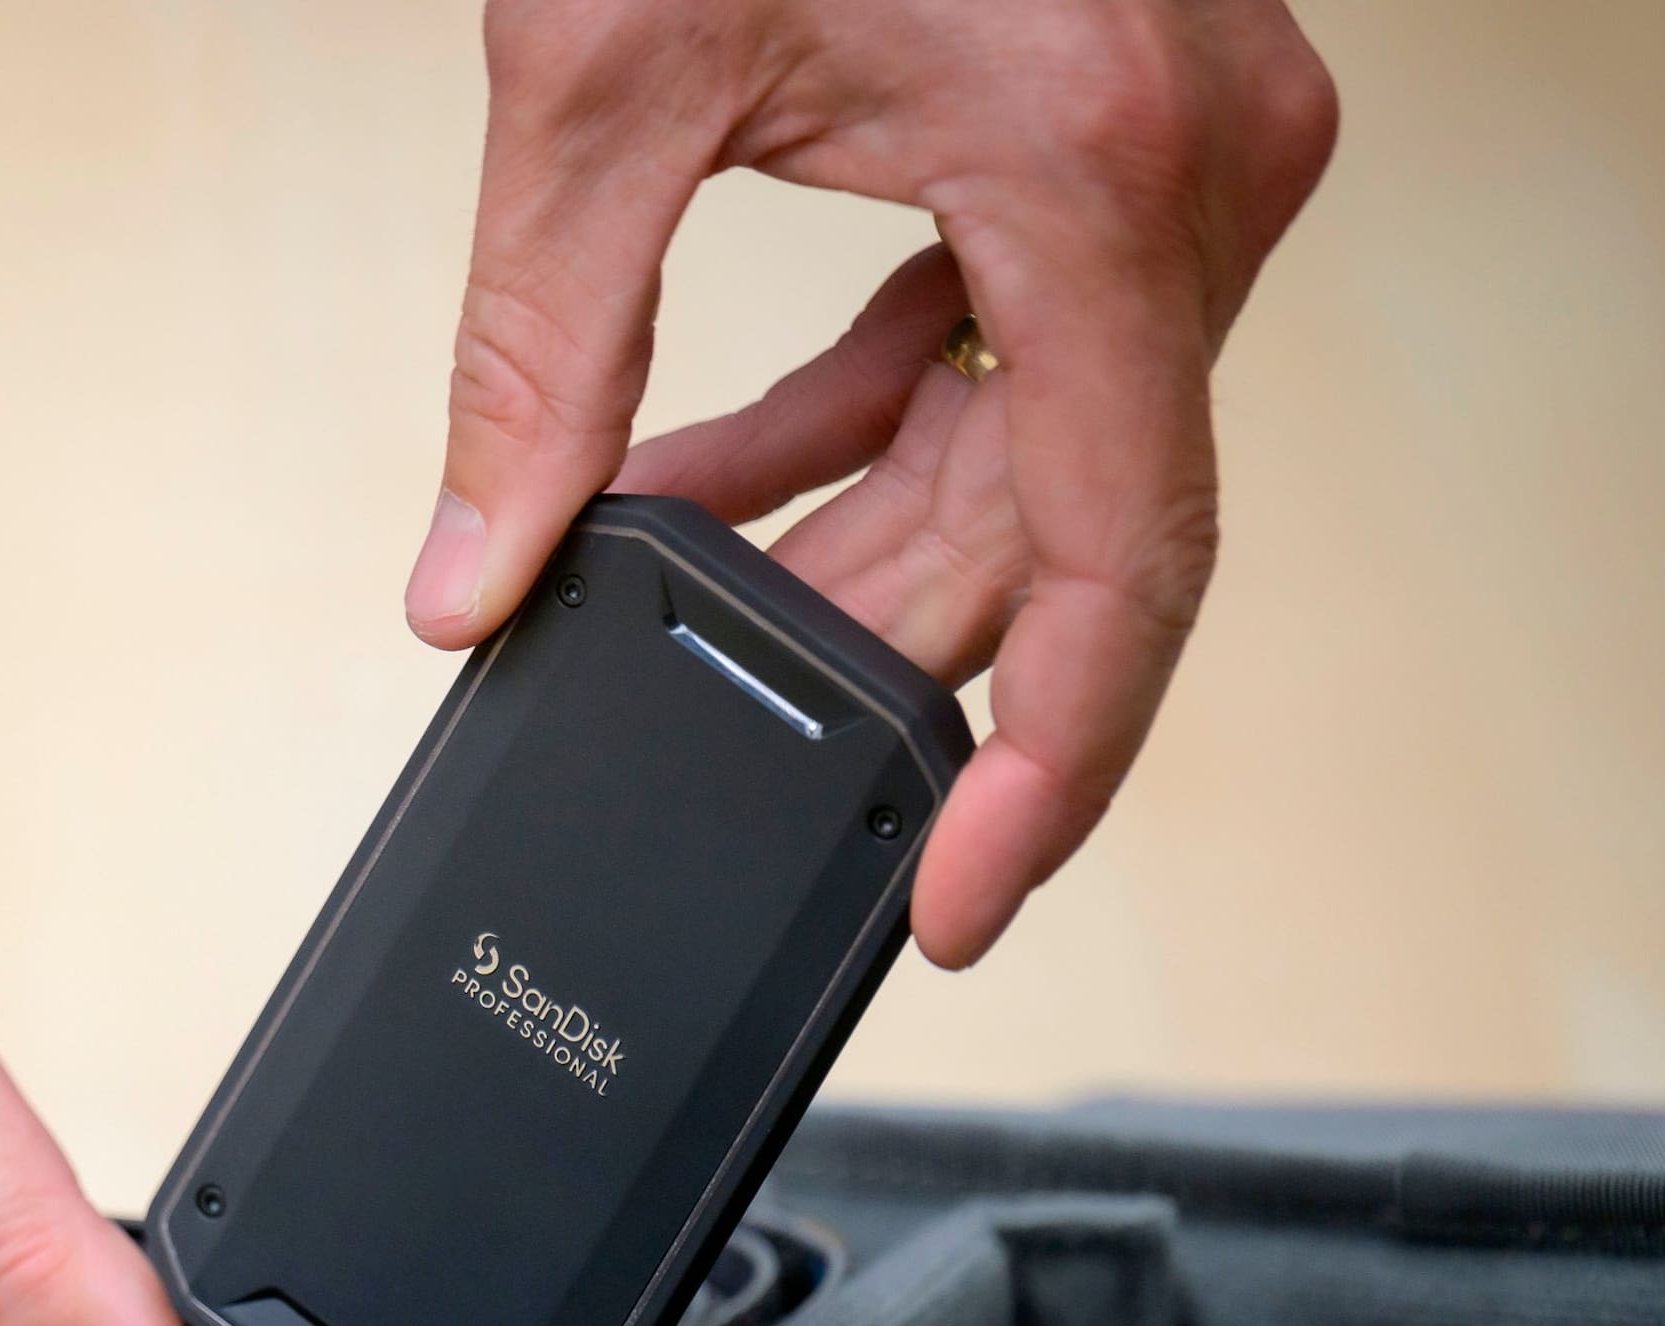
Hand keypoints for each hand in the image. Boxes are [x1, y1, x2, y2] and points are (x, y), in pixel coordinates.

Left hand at [406, 0, 1337, 962]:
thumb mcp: (596, 80)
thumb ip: (538, 357)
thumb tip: (471, 576)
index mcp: (1106, 172)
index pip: (1121, 561)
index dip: (1045, 770)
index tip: (960, 905)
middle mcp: (1194, 175)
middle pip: (1058, 521)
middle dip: (867, 642)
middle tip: (703, 737)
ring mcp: (1175, 159)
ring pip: (1029, 447)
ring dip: (844, 533)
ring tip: (658, 591)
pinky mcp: (1111, 144)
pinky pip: (1006, 349)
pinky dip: (862, 420)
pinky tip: (711, 482)